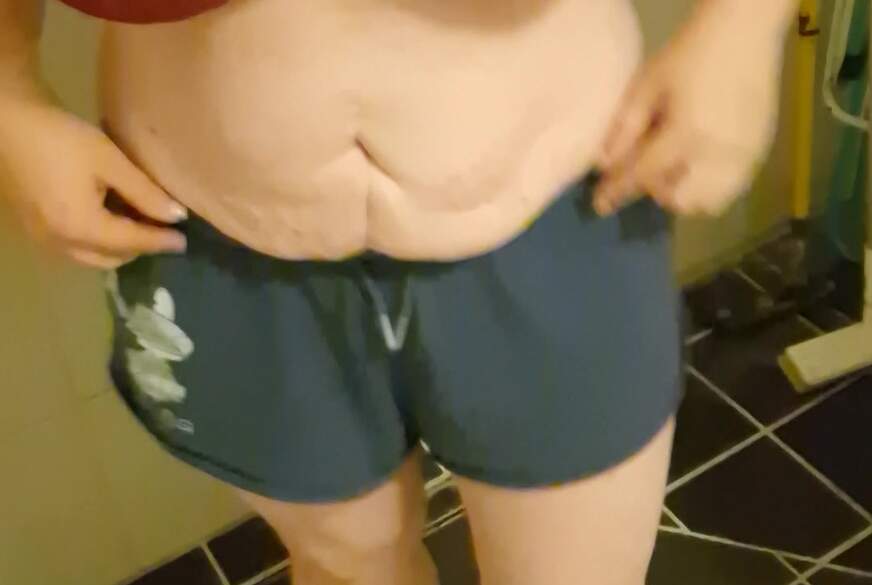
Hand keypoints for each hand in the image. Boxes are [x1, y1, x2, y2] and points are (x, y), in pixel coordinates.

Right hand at [0, 100, 186, 268]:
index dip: (160, 241)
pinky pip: (72, 249)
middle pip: (111, 258)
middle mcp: (60, 243)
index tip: (183, 242)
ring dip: (116, 249)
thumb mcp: (109, 161)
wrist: (5, 122)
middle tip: (160, 231)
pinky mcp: (33, 229)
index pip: (132, 242)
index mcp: (81, 227)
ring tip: (137, 227)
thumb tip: (176, 216)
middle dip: (138, 249)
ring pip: (90, 258)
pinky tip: (106, 221)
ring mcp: (42, 239)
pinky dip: (95, 243)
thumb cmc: (60, 138)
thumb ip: (145, 193)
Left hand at [594, 11, 783, 216]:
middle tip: (650, 169)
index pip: (645, 175)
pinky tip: (700, 160)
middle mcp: (718, 153)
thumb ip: (625, 127)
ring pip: (710, 202)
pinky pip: (732, 187)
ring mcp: (744, 155)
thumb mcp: (648, 84)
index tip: (600, 203)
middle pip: (682, 200)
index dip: (618, 191)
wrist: (744, 30)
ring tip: (677, 165)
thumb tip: (604, 164)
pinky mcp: (759, 150)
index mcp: (688, 132)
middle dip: (659, 191)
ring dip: (687, 192)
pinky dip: (710, 185)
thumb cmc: (691, 53)